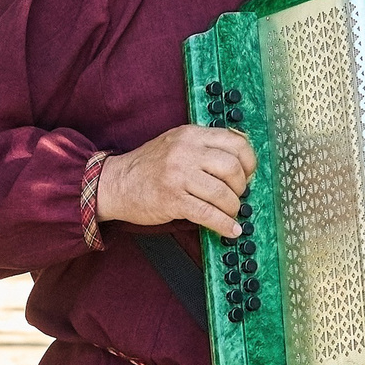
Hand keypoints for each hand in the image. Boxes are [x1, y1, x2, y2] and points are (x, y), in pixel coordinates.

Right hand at [95, 124, 256, 237]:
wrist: (116, 183)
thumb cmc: (148, 166)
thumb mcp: (176, 143)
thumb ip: (204, 146)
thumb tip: (241, 158)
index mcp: (190, 135)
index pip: (235, 142)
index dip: (249, 161)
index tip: (249, 174)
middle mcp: (186, 152)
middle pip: (232, 168)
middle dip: (241, 187)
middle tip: (237, 195)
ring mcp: (178, 176)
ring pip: (223, 194)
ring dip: (233, 208)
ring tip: (230, 213)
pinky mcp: (173, 200)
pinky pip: (208, 214)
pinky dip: (224, 225)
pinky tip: (231, 230)